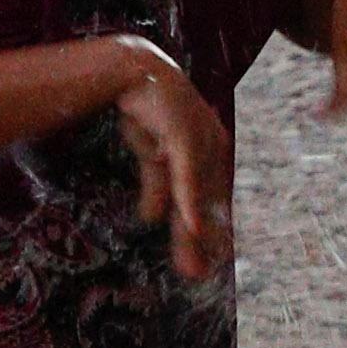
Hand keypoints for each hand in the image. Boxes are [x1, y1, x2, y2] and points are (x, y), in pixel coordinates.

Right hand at [103, 41, 235, 281]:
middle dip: (204, 242)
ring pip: (199, 196)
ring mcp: (202, 141)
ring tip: (192, 266)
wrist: (134, 72)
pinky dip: (189, 202)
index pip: (210, 202)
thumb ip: (157, 188)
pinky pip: (188, 175)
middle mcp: (213, 149)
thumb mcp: (150, 157)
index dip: (207, 234)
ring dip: (196, 233)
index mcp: (210, 154)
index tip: (204, 265)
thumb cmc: (148, 109)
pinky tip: (191, 227)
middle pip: (207, 204)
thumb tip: (151, 220)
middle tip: (200, 275)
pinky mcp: (186, 135)